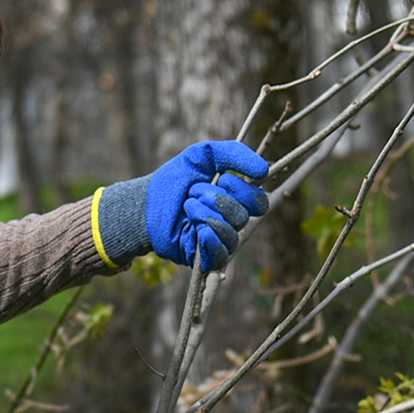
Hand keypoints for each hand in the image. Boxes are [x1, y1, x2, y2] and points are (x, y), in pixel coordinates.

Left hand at [96, 141, 270, 272]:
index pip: (259, 202)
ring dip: (205, 214)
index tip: (221, 177)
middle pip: (244, 216)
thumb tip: (265, 169)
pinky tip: (195, 229)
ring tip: (187, 207)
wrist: (147, 202)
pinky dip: (209, 238)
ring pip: (231, 233)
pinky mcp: (206, 258)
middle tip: (193, 193)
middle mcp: (232, 222)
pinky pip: (221, 255)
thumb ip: (235, 153)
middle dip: (216, 198)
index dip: (242, 189)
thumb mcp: (204, 155)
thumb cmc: (176, 179)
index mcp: (237, 200)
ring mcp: (220, 242)